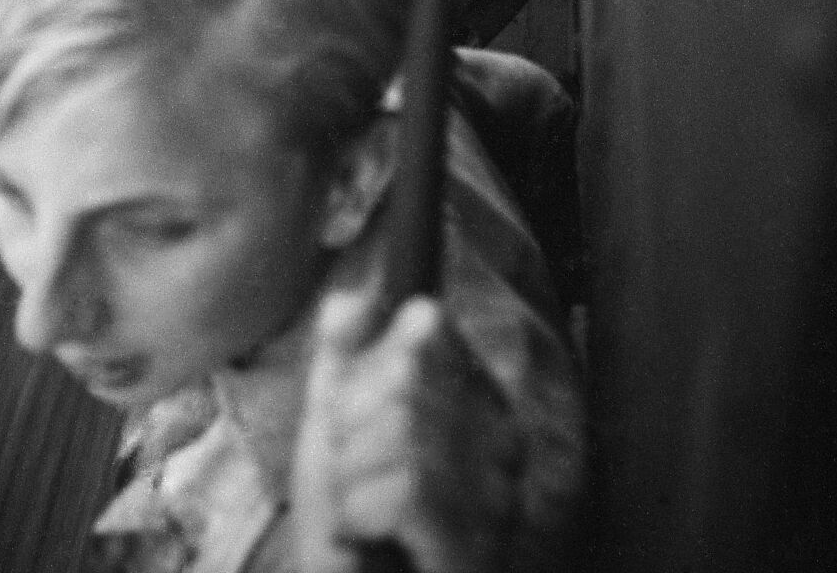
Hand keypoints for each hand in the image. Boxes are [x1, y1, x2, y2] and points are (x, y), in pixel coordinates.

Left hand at [291, 288, 522, 572]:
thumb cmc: (348, 518)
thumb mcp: (335, 423)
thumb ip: (341, 355)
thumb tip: (352, 293)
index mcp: (475, 395)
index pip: (426, 323)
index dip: (367, 368)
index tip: (352, 421)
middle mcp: (501, 436)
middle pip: (407, 375)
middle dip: (353, 431)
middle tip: (355, 482)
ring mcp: (496, 493)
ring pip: (405, 429)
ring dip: (354, 479)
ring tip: (362, 514)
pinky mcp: (476, 544)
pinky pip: (410, 486)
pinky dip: (366, 512)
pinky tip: (371, 538)